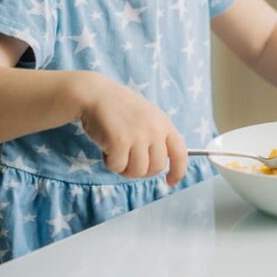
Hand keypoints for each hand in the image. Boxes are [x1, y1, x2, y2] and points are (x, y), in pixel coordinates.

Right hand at [74, 73, 188, 185]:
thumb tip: (159, 165)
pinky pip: (117, 167)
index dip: (178, 171)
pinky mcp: (120, 142)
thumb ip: (156, 137)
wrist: (96, 94)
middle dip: (142, 171)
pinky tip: (106, 148)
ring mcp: (138, 136)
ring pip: (138, 171)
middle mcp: (155, 130)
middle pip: (156, 168)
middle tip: (128, 161)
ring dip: (124, 168)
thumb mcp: (147, 116)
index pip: (180, 153)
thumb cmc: (119, 107)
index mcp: (164, 123)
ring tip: (116, 153)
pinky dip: (109, 162)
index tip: (170, 182)